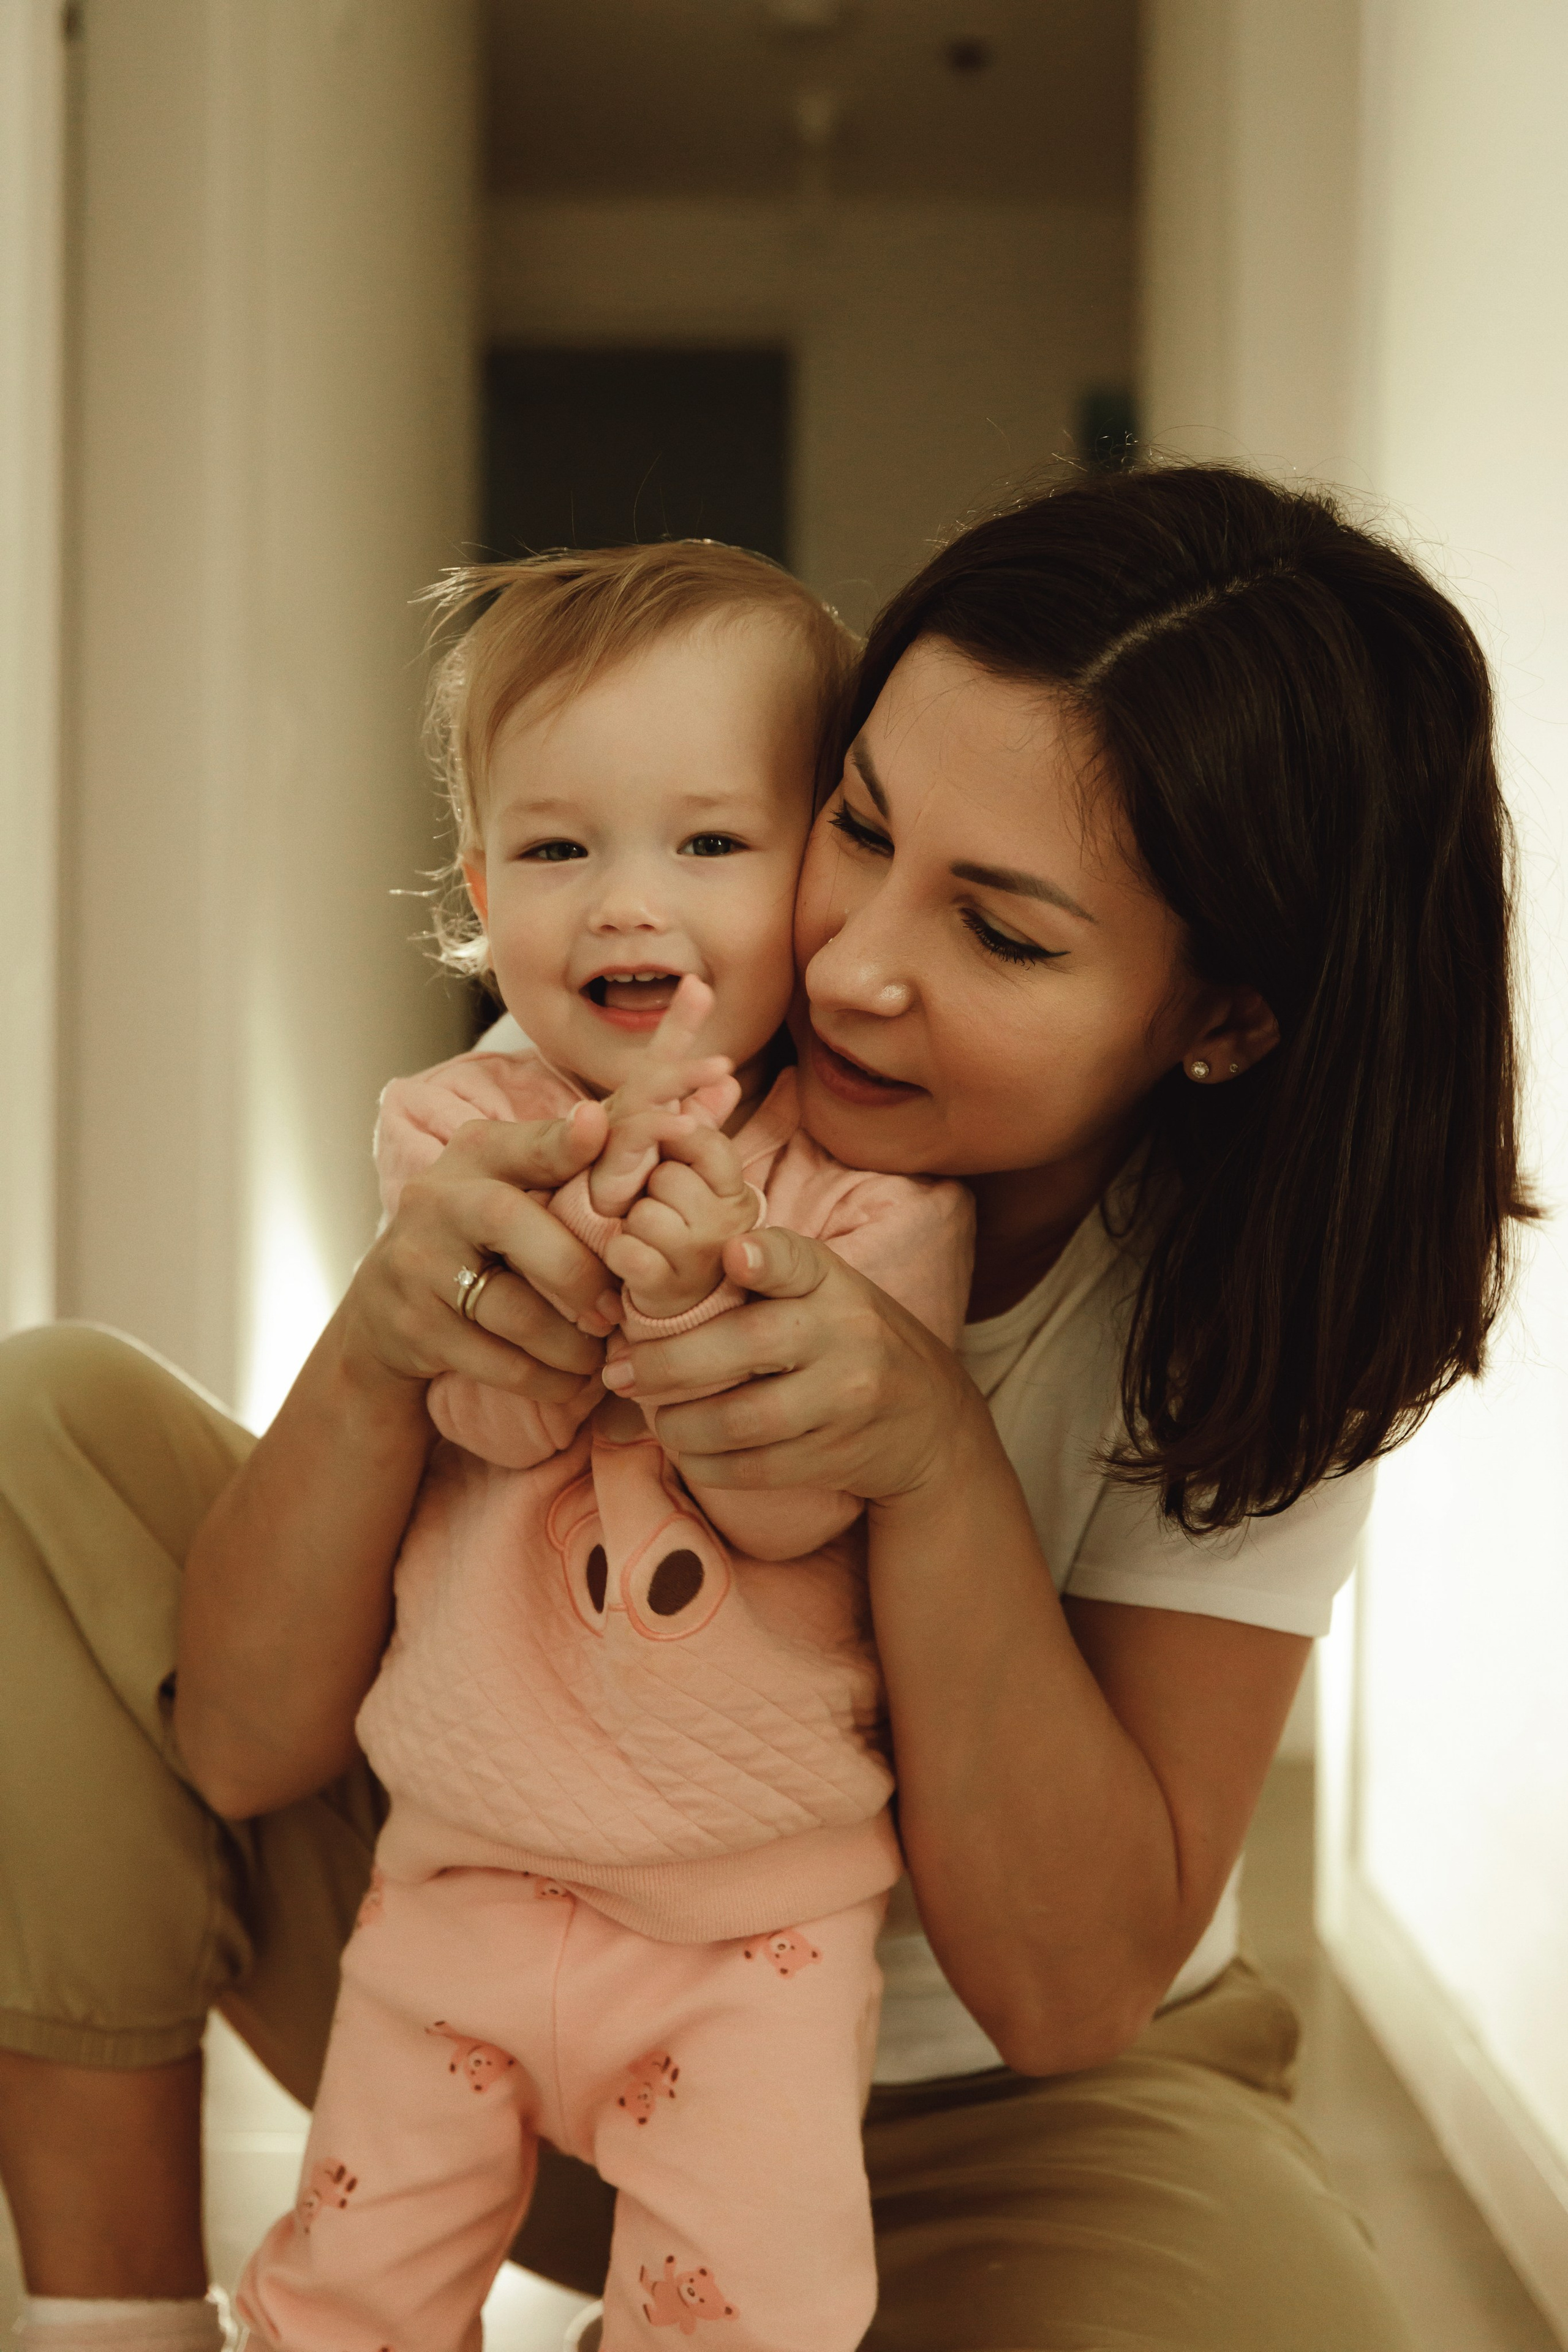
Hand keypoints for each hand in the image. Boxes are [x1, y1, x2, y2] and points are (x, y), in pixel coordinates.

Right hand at [345, 1101, 617, 1405]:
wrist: (387, 1310)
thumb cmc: (482, 1239)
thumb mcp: (513, 1188)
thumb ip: (573, 1161)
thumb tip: (674, 1114)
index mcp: (476, 1154)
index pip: (524, 1142)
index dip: (562, 1138)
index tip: (598, 1127)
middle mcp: (438, 1198)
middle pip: (512, 1221)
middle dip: (577, 1273)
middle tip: (615, 1312)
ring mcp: (418, 1264)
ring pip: (514, 1308)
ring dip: (571, 1342)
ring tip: (598, 1353)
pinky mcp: (414, 1326)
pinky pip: (499, 1362)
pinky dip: (547, 1378)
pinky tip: (570, 1379)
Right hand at [588, 976, 738, 1217]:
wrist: (589, 1248)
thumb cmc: (633, 1200)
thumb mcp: (676, 1153)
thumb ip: (701, 1119)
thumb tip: (732, 1084)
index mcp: (638, 1108)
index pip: (660, 1058)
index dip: (680, 1023)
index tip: (700, 985)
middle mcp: (618, 1115)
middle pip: (649, 1065)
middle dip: (677, 1031)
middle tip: (704, 996)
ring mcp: (606, 1139)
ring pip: (642, 1096)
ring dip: (680, 1077)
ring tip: (722, 1066)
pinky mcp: (601, 1169)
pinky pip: (630, 1139)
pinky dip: (659, 1128)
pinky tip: (687, 1122)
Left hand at [603, 1123, 759, 1318]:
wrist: (677, 1310)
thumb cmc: (681, 1232)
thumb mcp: (698, 1181)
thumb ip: (704, 1129)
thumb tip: (726, 1079)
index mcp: (736, 1193)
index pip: (709, 1143)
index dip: (677, 1140)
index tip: (668, 1155)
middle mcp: (727, 1226)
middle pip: (670, 1177)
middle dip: (652, 1188)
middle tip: (659, 1211)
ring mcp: (699, 1261)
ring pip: (646, 1215)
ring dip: (634, 1224)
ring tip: (648, 1238)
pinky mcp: (667, 1292)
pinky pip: (628, 1252)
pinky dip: (620, 1254)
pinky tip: (632, 1262)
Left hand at [603, 1225, 986, 1506]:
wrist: (930, 1422)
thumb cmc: (847, 1341)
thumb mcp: (825, 1292)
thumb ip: (764, 1277)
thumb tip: (656, 1275)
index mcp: (833, 1283)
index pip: (799, 1261)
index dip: (766, 1258)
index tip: (734, 1257)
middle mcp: (844, 1335)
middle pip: (744, 1347)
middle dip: (666, 1364)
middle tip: (619, 1373)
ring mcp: (843, 1398)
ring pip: (741, 1418)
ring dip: (679, 1424)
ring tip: (655, 1417)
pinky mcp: (836, 1454)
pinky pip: (753, 1467)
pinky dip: (707, 1463)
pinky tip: (688, 1450)